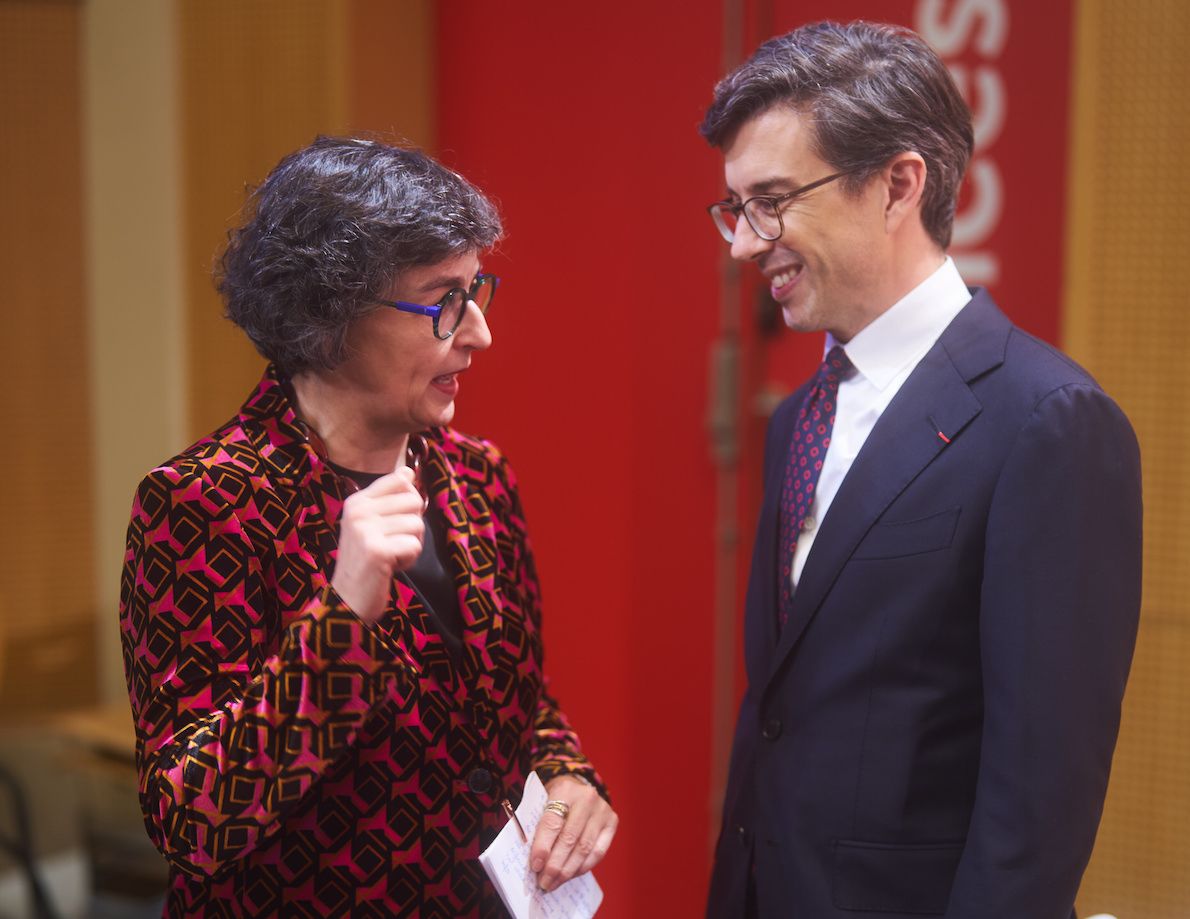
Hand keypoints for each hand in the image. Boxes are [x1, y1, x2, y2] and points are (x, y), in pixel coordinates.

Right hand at [331, 464, 424, 623]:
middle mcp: (358, 511)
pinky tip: (390, 567)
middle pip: (414, 501)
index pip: (399, 479)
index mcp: (357, 501)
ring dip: (411, 545)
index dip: (409, 500)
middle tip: (392, 543)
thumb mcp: (371, 525)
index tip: (395, 520)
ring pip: (417, 524)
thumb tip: (409, 471)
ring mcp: (365, 530)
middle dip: (412, 526)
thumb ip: (389, 500)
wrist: (347, 600)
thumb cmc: (365, 562)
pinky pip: (415, 545)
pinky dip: (409, 560)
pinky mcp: (377, 550)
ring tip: (390, 556)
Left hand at [530, 775, 617, 892]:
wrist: (578, 789)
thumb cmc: (556, 801)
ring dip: (568, 871)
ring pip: (584, 848)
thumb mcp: (543, 804)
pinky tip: (571, 875)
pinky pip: (598, 852)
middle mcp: (587, 798)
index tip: (535, 867)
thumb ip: (539, 828)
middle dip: (555, 865)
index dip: (543, 847)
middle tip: (544, 882)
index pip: (552, 822)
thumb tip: (536, 862)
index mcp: (564, 790)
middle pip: (569, 838)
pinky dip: (583, 867)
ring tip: (554, 883)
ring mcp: (602, 810)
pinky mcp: (612, 822)